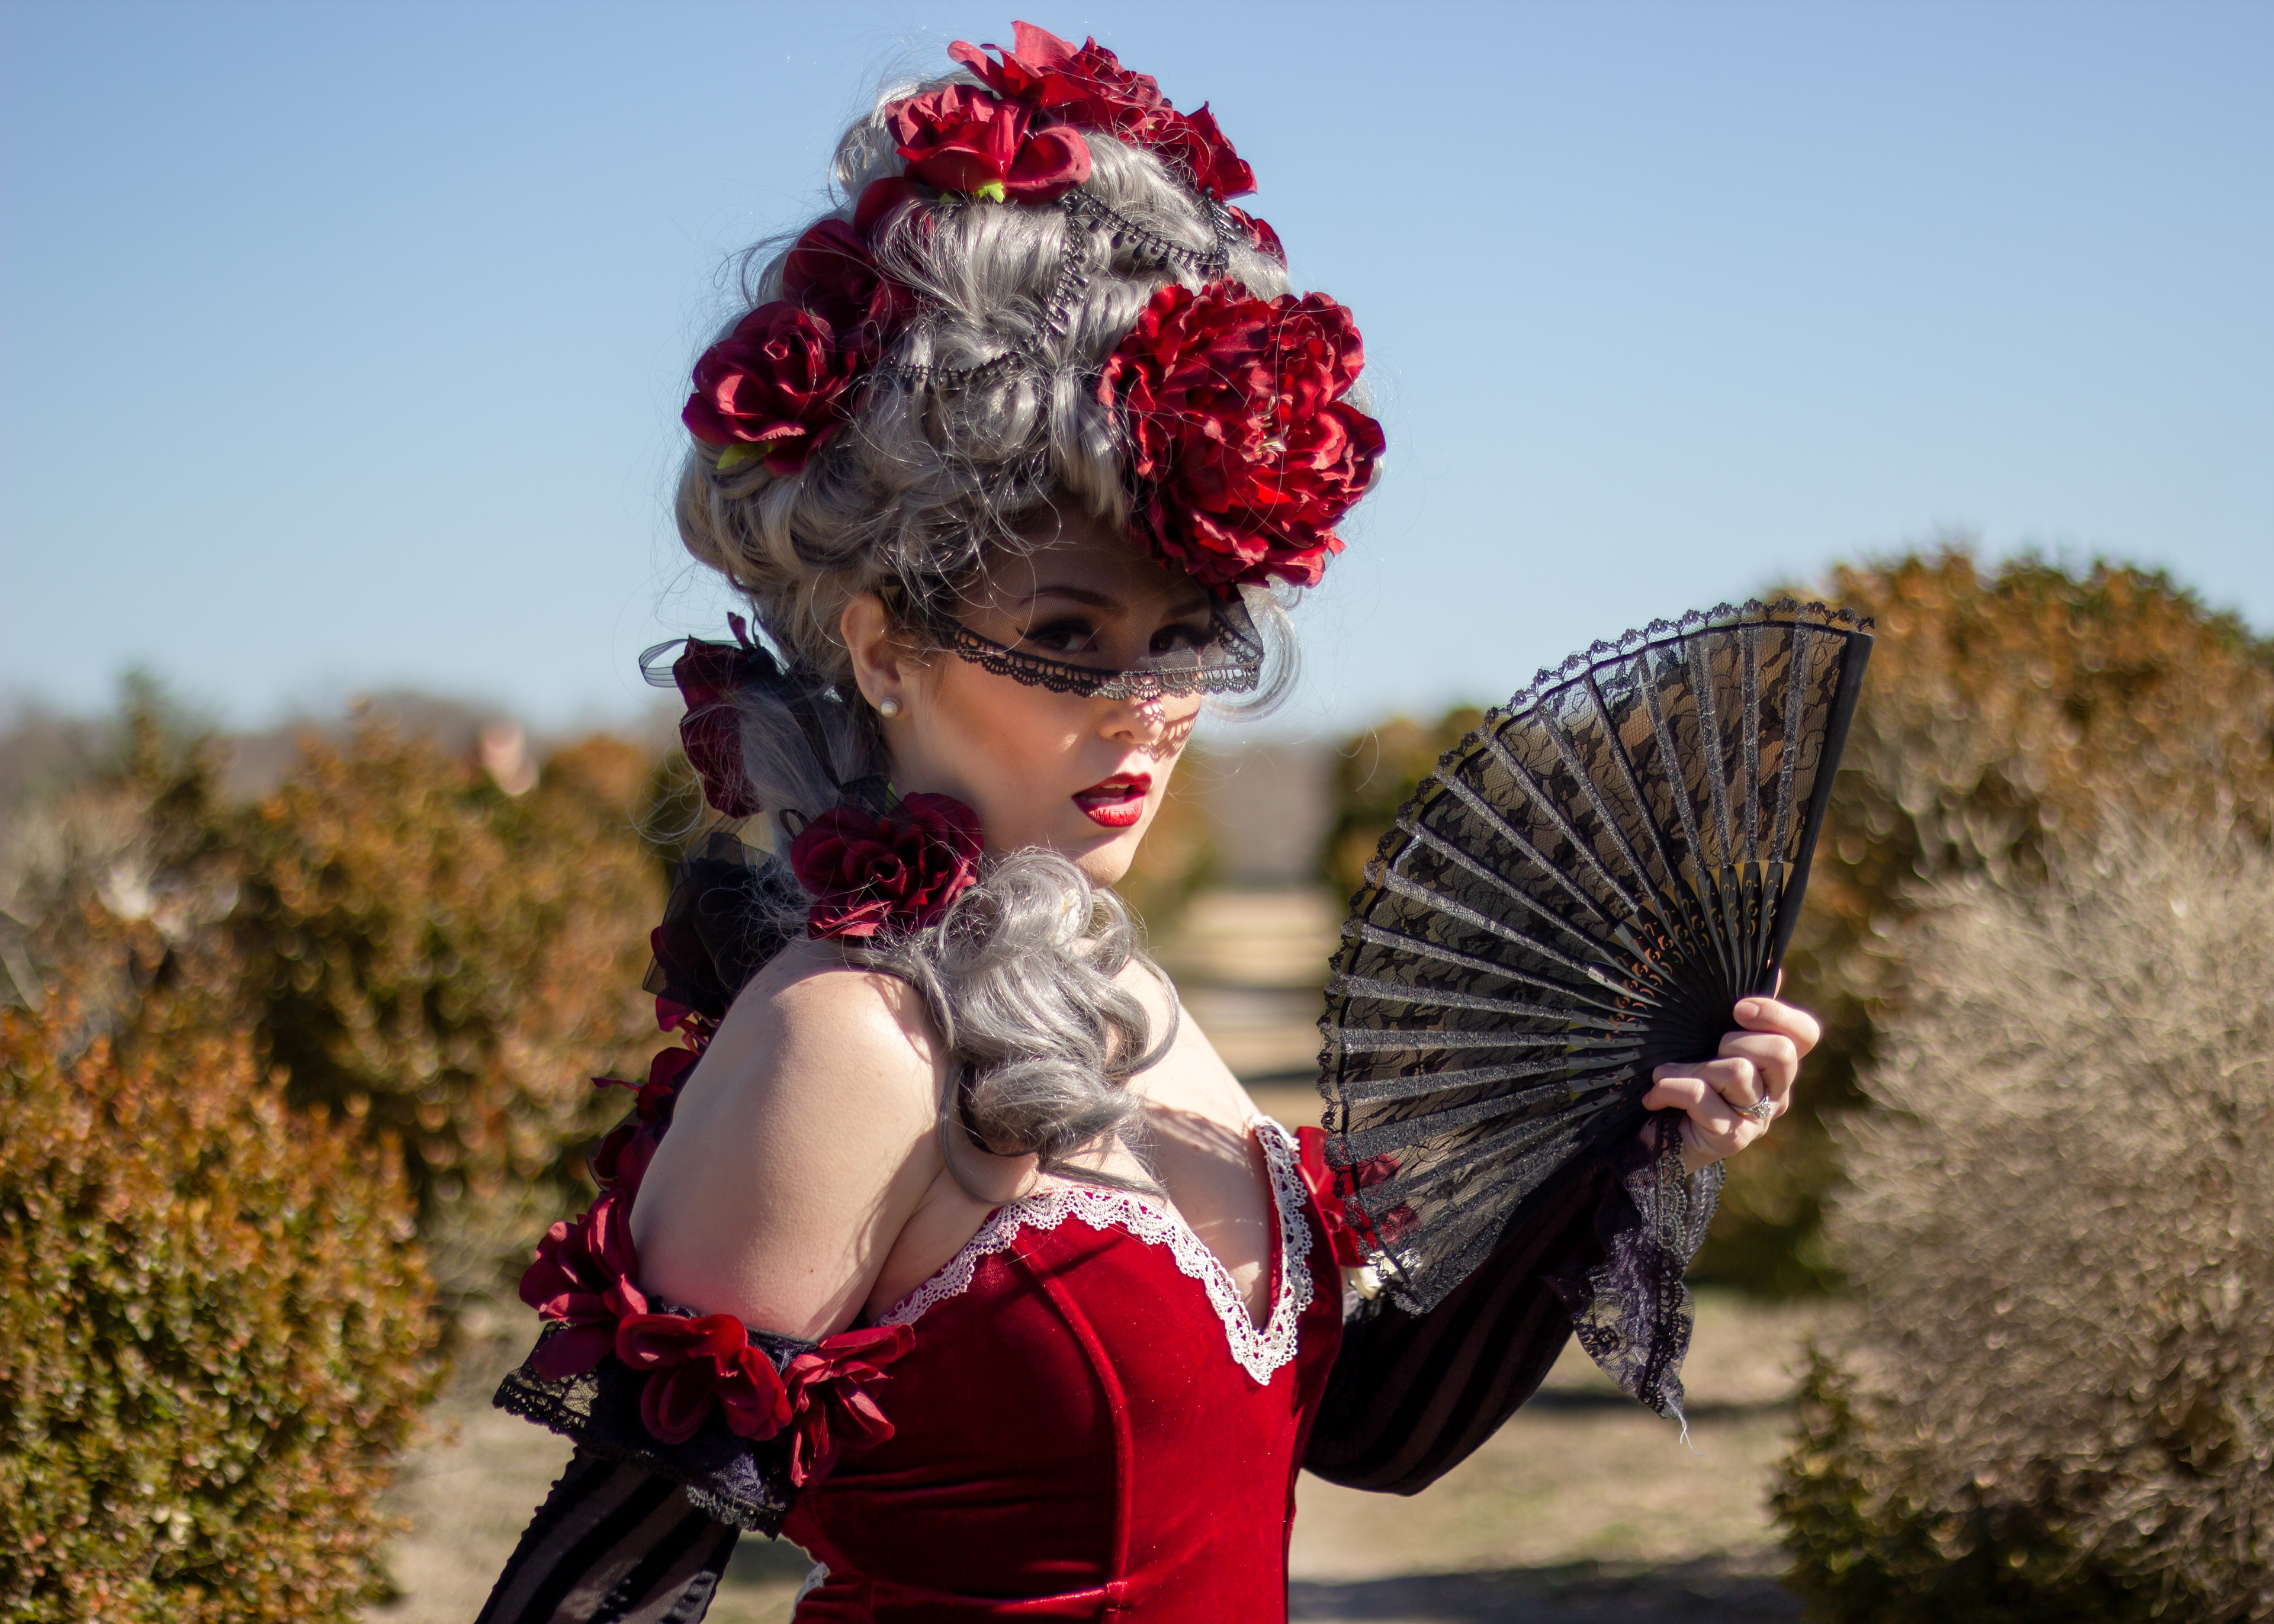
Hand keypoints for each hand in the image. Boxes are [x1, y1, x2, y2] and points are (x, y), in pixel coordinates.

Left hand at [1639, 974, 1821, 1175]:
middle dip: (1734, 1041)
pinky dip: (1671, 1087)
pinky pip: (1703, 1096)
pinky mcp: (1733, 1138)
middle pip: (1781, 1052)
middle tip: (1705, 1052)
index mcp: (1776, 1066)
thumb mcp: (1703, 1041)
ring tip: (1665, 1074)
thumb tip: (1774, 966)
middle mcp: (1776, 1094)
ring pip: (1737, 1072)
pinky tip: (1654, 1095)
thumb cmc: (1680, 1081)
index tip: (1737, 1009)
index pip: (1806, 1035)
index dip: (1778, 1014)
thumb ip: (1733, 1010)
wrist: (1650, 1141)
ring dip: (1690, 1067)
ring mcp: (1758, 1119)